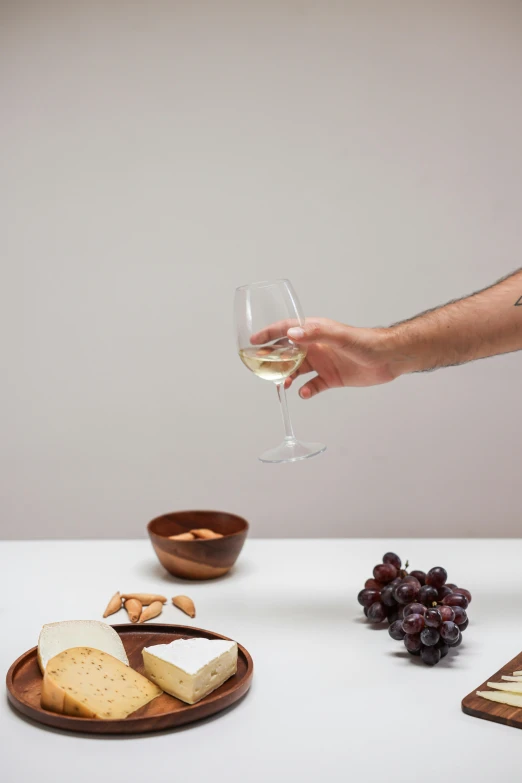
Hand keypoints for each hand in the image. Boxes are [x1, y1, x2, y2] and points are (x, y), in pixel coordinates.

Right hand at [251, 318, 400, 398]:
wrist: (390, 358)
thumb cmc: (368, 342)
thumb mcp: (340, 336)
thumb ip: (315, 333)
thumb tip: (292, 334)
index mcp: (315, 331)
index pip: (286, 330)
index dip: (269, 334)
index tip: (254, 341)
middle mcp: (316, 346)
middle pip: (287, 352)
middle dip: (273, 359)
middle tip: (261, 368)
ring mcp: (323, 362)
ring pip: (296, 370)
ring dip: (287, 376)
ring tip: (282, 384)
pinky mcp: (331, 378)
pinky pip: (312, 385)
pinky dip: (305, 390)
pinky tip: (303, 393)